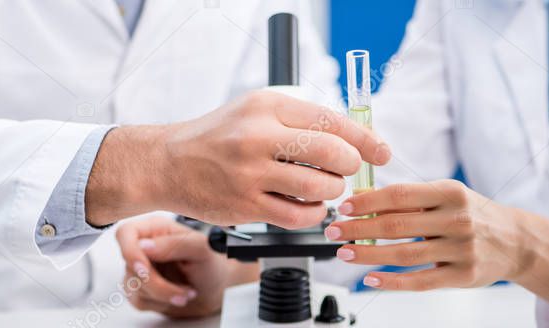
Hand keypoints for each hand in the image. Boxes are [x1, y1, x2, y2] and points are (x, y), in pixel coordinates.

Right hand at [86, 90, 390, 228]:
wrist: (167, 162)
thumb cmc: (218, 136)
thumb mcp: (256, 109)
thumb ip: (299, 119)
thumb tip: (355, 137)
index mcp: (267, 106)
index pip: (331, 120)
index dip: (365, 139)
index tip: (381, 152)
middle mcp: (258, 136)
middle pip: (332, 153)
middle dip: (350, 166)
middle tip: (346, 171)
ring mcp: (250, 173)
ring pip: (320, 188)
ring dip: (332, 192)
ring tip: (323, 189)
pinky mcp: (245, 206)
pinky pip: (299, 216)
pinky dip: (314, 215)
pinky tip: (308, 208)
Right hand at [116, 215, 257, 317]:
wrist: (216, 288)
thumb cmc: (211, 263)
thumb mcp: (202, 249)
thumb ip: (175, 244)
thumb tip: (143, 246)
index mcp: (155, 228)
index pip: (125, 233)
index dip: (130, 252)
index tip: (145, 269)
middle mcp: (143, 247)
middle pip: (130, 266)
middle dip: (157, 283)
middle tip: (185, 290)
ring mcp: (139, 270)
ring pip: (133, 286)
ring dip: (164, 294)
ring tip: (188, 292)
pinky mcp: (140, 290)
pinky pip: (138, 301)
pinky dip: (161, 303)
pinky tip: (178, 297)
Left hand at [324, 180, 531, 290]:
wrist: (516, 240)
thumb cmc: (473, 214)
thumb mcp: (447, 196)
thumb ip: (410, 199)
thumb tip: (363, 200)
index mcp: (450, 192)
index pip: (399, 195)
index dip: (367, 201)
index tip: (344, 207)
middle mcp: (457, 219)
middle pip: (396, 225)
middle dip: (358, 229)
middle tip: (333, 231)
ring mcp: (461, 249)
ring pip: (404, 255)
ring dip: (367, 255)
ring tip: (344, 253)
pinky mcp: (463, 276)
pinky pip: (420, 281)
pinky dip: (392, 281)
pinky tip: (370, 278)